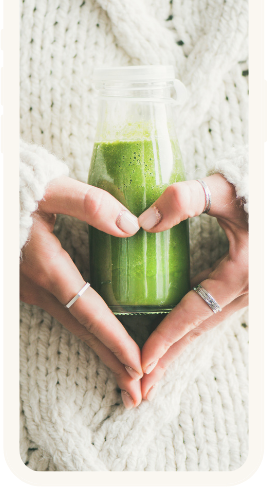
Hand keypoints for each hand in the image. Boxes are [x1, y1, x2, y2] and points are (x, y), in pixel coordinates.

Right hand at [20, 176, 142, 408]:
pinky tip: (100, 338)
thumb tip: (131, 226)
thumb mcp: (52, 190)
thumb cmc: (19, 191)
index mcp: (49, 267)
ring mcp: (31, 289)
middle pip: (83, 331)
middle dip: (111, 361)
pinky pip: (64, 315)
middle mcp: (39, 287)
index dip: (114, 340)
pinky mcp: (31, 285)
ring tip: (124, 375)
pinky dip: (87, 332)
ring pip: (73, 326)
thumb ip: (90, 205)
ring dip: (100, 350)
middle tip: (137, 392)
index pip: (89, 312)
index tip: (138, 366)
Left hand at [138, 174, 248, 400]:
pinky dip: (190, 326)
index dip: (166, 337)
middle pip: (198, 330)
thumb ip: (185, 199)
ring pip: (205, 324)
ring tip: (153, 368)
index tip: (141, 361)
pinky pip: (211, 311)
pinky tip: (174, 332)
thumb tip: (143, 222)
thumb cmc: (254, 190)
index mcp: (240, 274)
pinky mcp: (240, 284)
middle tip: (140, 385)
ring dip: (178, 345)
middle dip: (168, 357)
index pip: (194, 313)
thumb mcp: (222, 191)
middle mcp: (245, 291)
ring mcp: (245, 290)